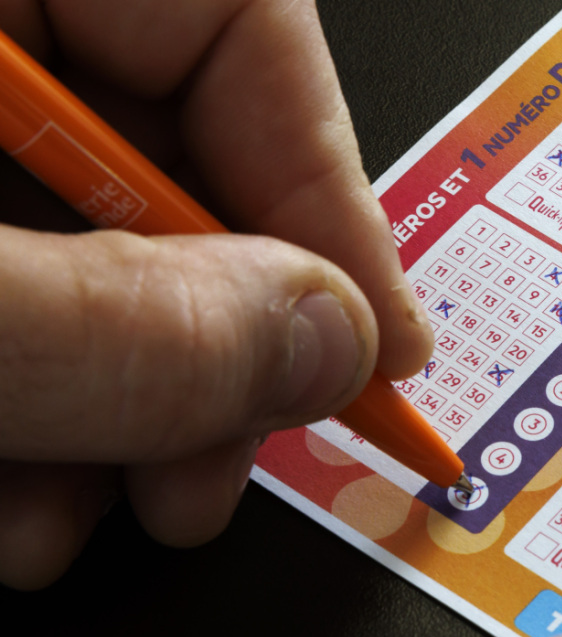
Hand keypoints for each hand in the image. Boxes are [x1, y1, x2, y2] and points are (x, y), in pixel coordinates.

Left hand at [0, 0, 432, 588]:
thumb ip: (126, 321)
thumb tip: (328, 344)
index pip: (239, 17)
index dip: (329, 189)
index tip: (373, 343)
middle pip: (181, 153)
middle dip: (211, 338)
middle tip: (220, 457)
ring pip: (97, 241)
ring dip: (124, 397)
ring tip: (95, 510)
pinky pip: (21, 280)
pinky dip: (41, 391)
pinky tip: (26, 480)